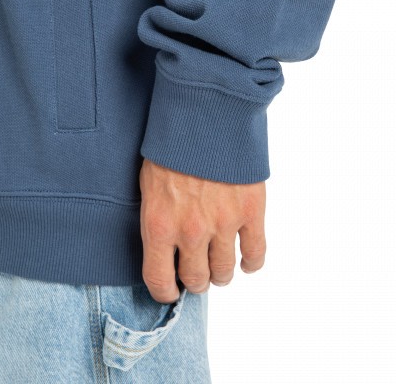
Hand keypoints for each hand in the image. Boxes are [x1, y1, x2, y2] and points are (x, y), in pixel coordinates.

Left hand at [139, 158, 265, 302]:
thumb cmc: (171, 145)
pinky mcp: (250, 212)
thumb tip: (165, 244)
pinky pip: (256, 253)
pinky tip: (246, 262)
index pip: (159, 280)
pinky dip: (252, 263)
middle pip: (196, 279)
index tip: (170, 290)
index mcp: (160, 225)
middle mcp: (191, 231)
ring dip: (221, 274)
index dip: (165, 292)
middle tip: (196, 271)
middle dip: (195, 280)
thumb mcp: (148, 183)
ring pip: (225, 272)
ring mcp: (223, 223)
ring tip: (219, 266)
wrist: (203, 114)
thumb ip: (157, 217)